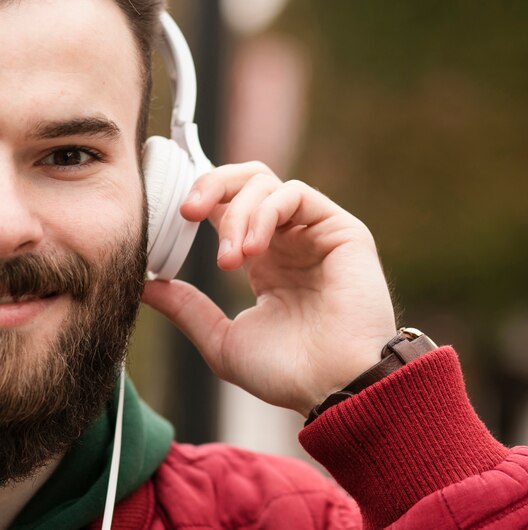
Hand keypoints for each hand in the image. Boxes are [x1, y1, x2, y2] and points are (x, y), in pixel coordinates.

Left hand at [141, 161, 396, 415]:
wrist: (335, 388)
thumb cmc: (287, 372)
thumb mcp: (223, 341)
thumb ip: (188, 309)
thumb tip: (144, 286)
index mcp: (264, 260)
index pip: (228, 206)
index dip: (198, 200)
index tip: (168, 215)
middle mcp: (288, 239)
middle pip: (246, 180)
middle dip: (211, 186)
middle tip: (185, 212)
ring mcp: (315, 231)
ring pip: (266, 183)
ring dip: (236, 214)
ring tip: (230, 261)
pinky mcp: (341, 229)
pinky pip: (295, 195)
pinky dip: (264, 213)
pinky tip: (252, 250)